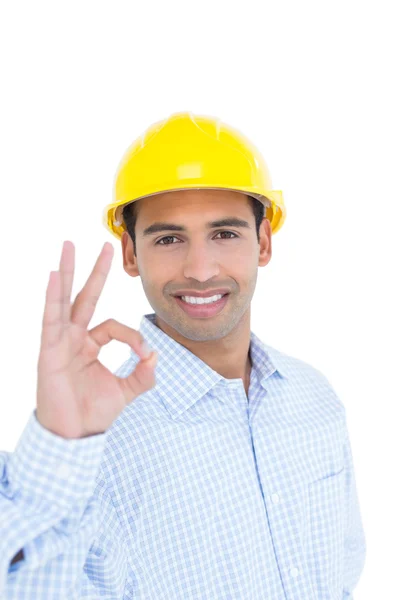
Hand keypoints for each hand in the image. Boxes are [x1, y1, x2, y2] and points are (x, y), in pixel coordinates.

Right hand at [36, 241, 156, 438]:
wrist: (74, 436)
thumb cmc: (94, 413)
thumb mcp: (126, 390)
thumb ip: (143, 374)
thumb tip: (155, 354)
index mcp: (91, 344)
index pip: (114, 327)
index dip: (133, 337)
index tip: (145, 354)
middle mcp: (74, 338)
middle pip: (85, 297)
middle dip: (94, 272)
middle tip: (103, 246)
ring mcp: (60, 341)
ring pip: (65, 300)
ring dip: (68, 272)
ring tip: (68, 246)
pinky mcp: (50, 350)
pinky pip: (51, 318)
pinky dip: (53, 297)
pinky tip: (55, 275)